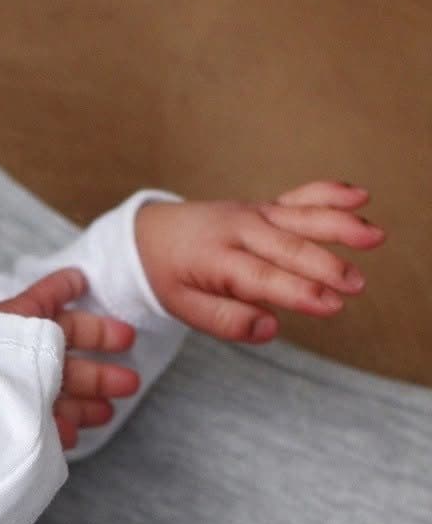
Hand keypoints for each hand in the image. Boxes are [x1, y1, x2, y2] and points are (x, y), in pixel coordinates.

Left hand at [0, 266, 140, 451]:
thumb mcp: (16, 320)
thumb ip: (45, 300)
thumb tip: (74, 279)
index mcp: (10, 327)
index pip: (43, 305)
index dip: (66, 292)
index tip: (84, 282)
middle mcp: (10, 360)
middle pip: (60, 364)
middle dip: (98, 372)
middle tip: (131, 381)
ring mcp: (8, 396)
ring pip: (53, 399)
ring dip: (85, 403)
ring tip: (108, 411)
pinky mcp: (5, 429)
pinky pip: (35, 428)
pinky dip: (57, 430)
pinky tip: (73, 434)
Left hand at [135, 181, 385, 343]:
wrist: (149, 234)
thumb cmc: (169, 277)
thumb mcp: (183, 308)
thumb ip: (226, 321)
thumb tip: (270, 329)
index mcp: (216, 259)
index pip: (263, 278)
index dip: (299, 292)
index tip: (332, 305)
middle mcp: (239, 230)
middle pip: (289, 247)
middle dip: (326, 265)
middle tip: (357, 285)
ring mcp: (254, 214)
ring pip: (300, 217)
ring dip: (339, 224)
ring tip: (375, 236)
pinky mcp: (264, 207)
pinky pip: (298, 198)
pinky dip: (328, 193)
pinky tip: (360, 196)